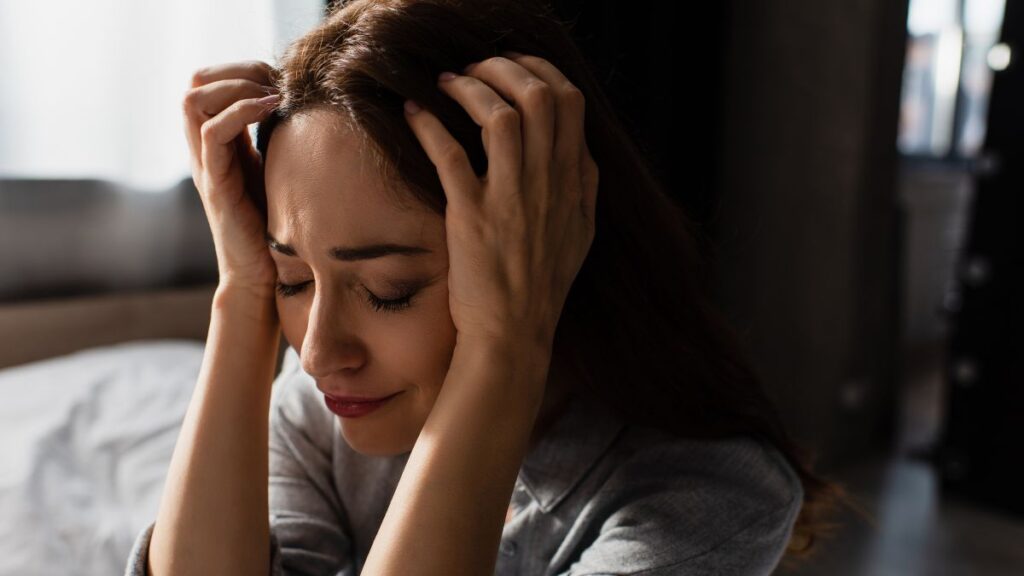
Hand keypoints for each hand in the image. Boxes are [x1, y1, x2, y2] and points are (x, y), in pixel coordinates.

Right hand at [182, 60, 281, 296]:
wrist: (262, 276)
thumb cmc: (277, 225)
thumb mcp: (279, 171)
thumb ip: (280, 142)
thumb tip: (309, 108)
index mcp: (219, 144)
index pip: (209, 84)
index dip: (242, 70)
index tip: (280, 78)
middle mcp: (205, 150)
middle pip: (195, 85)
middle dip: (237, 70)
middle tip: (275, 82)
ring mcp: (207, 166)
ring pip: (193, 101)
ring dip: (236, 86)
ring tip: (273, 96)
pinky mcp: (216, 184)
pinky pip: (212, 133)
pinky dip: (240, 111)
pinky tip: (271, 109)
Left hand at [403, 51, 598, 351]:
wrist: (513, 334)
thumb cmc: (541, 286)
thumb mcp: (580, 234)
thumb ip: (583, 188)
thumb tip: (581, 150)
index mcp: (573, 183)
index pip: (570, 102)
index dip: (539, 71)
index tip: (512, 67)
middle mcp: (548, 184)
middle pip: (539, 97)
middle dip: (503, 68)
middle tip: (474, 69)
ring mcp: (511, 199)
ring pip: (500, 116)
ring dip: (469, 88)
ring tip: (445, 84)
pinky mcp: (472, 216)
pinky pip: (450, 155)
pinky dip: (429, 125)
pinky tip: (414, 113)